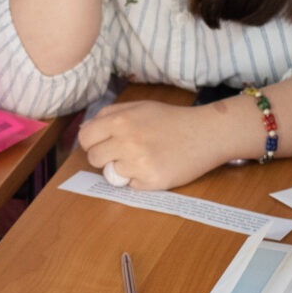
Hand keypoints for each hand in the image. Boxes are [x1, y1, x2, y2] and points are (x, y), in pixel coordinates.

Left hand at [78, 98, 254, 191]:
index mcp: (121, 120)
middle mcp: (127, 142)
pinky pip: (132, 186)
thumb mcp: (139, 107)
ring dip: (124, 168)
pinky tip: (156, 166)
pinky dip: (140, 179)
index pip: (85, 138)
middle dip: (105, 157)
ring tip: (145, 157)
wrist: (206, 134)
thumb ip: (110, 114)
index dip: (91, 142)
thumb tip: (85, 129)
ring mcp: (139, 163)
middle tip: (124, 152)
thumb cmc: (172, 119)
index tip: (101, 144)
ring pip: (112, 174)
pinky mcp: (152, 181)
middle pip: (94, 158)